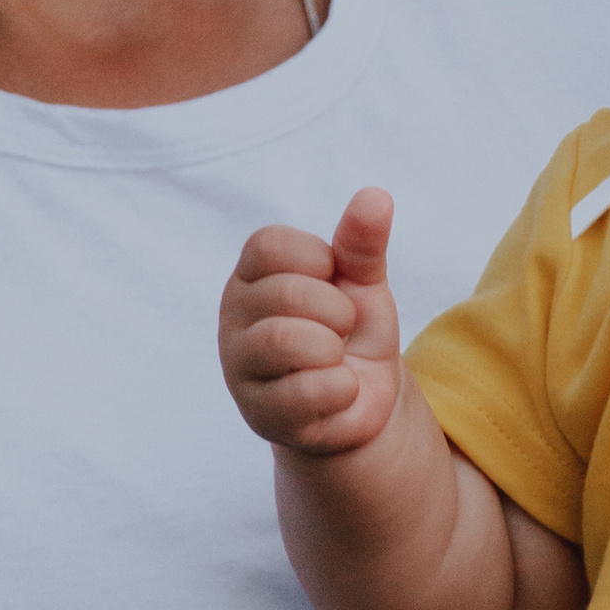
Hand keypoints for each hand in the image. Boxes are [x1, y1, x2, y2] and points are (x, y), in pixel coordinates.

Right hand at [220, 187, 401, 452]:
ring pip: (284, 340)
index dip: (320, 262)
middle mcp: (232, 318)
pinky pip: (305, 391)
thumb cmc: (352, 333)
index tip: (333, 284)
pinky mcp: (258, 414)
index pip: (270, 245)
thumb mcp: (362, 283)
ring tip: (336, 359)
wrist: (365, 401)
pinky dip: (341, 389)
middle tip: (342, 330)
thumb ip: (362, 243)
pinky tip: (338, 391)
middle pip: (284, 293)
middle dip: (337, 312)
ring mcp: (239, 368)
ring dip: (334, 350)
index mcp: (251, 276)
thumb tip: (376, 195)